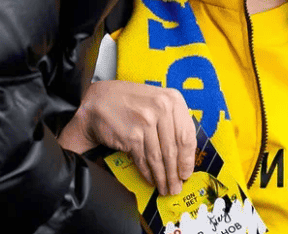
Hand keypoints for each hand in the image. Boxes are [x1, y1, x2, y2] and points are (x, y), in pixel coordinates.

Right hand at [58, 80, 196, 195]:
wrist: (99, 100)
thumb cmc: (129, 102)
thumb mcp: (157, 102)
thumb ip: (173, 121)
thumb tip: (185, 154)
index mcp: (173, 99)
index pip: (187, 135)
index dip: (188, 159)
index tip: (186, 172)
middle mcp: (162, 108)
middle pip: (174, 150)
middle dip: (175, 173)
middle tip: (176, 187)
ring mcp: (146, 121)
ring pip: (159, 158)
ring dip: (162, 177)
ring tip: (165, 188)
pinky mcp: (132, 135)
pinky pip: (143, 160)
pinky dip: (148, 173)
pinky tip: (151, 180)